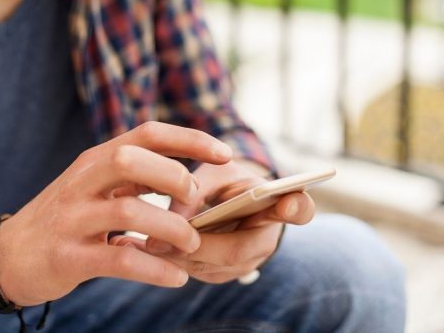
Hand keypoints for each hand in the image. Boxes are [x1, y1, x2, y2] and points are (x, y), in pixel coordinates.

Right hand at [0, 122, 231, 305]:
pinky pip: (119, 258)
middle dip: (175, 178)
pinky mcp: (69, 256)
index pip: (148, 133)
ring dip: (172, 229)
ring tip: (191, 244)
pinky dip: (155, 269)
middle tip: (194, 202)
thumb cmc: (70, 213)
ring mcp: (74, 217)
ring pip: (129, 211)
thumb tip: (187, 174)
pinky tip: (176, 277)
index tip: (226, 153)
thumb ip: (137, 174)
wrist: (11, 253)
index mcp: (98, 158)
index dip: (191, 139)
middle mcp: (84, 180)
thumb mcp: (98, 182)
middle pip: (133, 160)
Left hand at [115, 161, 314, 283]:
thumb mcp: (215, 172)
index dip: (296, 207)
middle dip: (197, 245)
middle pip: (238, 249)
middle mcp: (267, 236)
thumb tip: (175, 215)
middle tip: (159, 239)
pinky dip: (174, 262)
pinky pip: (200, 271)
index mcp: (276, 203)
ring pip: (214, 266)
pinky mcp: (227, 271)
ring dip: (178, 256)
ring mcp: (248, 260)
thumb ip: (199, 187)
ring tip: (143, 242)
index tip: (289, 201)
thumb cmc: (225, 180)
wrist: (230, 200)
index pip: (299, 208)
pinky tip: (146, 249)